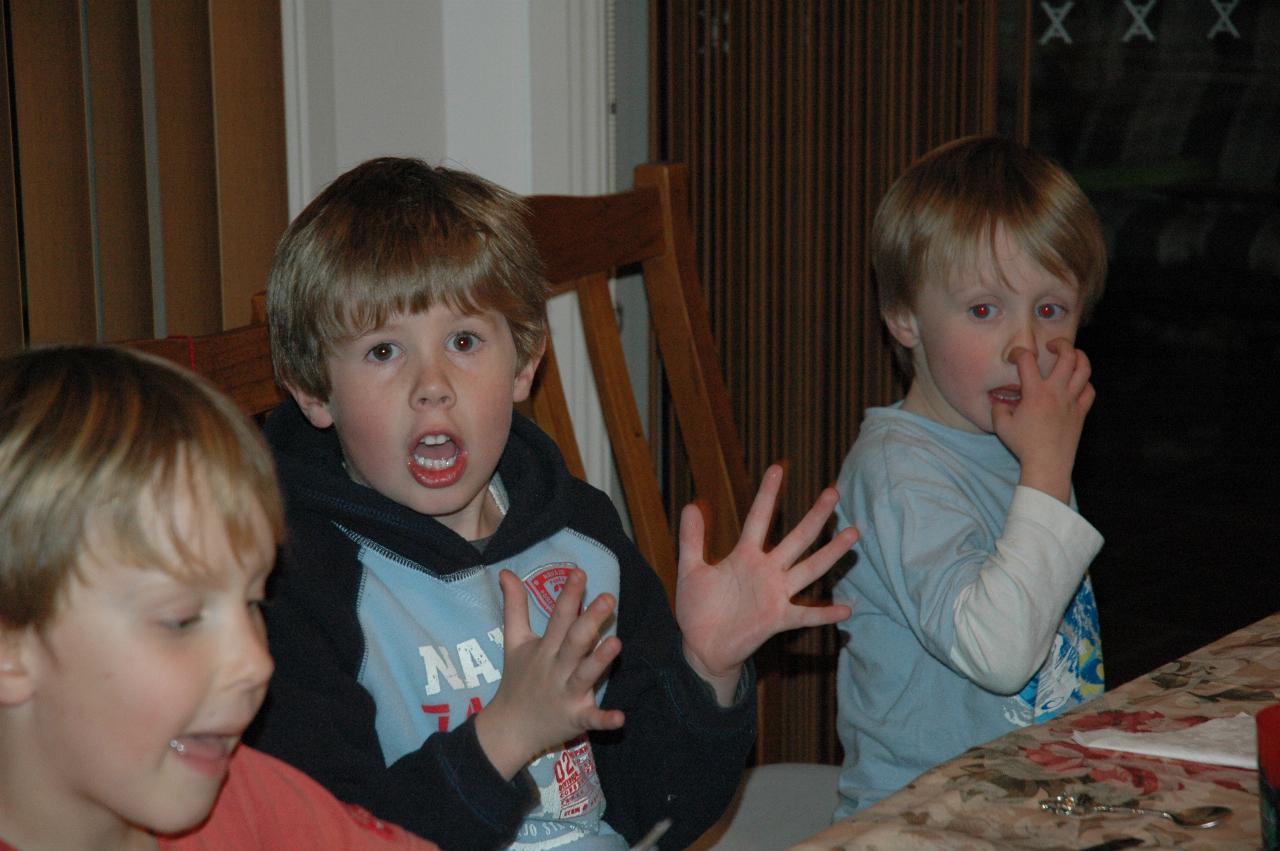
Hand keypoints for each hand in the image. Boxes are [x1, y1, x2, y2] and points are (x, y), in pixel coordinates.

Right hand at [473, 568, 623, 779]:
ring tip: (617, 642)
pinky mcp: (575, 718)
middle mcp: (556, 668)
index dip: (569, 595)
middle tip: (608, 598)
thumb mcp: (513, 642)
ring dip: (600, 660)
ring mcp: (566, 694)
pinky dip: (605, 719)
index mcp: (544, 648)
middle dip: (590, 620)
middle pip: (574, 641)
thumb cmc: (517, 680)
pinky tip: (620, 717)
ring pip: (585, 675)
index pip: (559, 617)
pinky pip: (592, 719)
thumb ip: (515, 606)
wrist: (509, 729)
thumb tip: (506, 572)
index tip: (579, 572)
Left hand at [675, 464, 857, 703]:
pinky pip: (805, 615)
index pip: (758, 519)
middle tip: (833, 492)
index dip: (767, 494)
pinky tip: (847, 610)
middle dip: (814, 516)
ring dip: (831, 553)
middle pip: (796, 538)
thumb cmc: (698, 609)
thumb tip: (690, 505)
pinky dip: (825, 614)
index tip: (777, 468)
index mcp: (745, 556)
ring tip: (853, 533)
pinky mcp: (777, 619)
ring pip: (809, 569)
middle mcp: (766, 571)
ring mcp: (775, 594)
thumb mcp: (690, 570)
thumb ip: (692, 540)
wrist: (702, 646)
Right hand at [992, 338, 1094, 502]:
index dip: (1018, 353)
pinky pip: (1090, 390)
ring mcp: (1072, 401)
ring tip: (1070, 356)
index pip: (1027, 360)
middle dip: (1060, 344)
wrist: (1048, 464)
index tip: (1014, 358)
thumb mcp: (1001, 426)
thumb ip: (998, 408)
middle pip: (1067, 355)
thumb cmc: (1023, 445)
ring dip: (1078, 357)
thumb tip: (1002, 401)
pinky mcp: (1081, 412)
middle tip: (1051, 345)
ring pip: (1084, 369)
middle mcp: (1056, 392)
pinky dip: (1084, 383)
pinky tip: (1076, 384)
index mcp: (1035, 393)